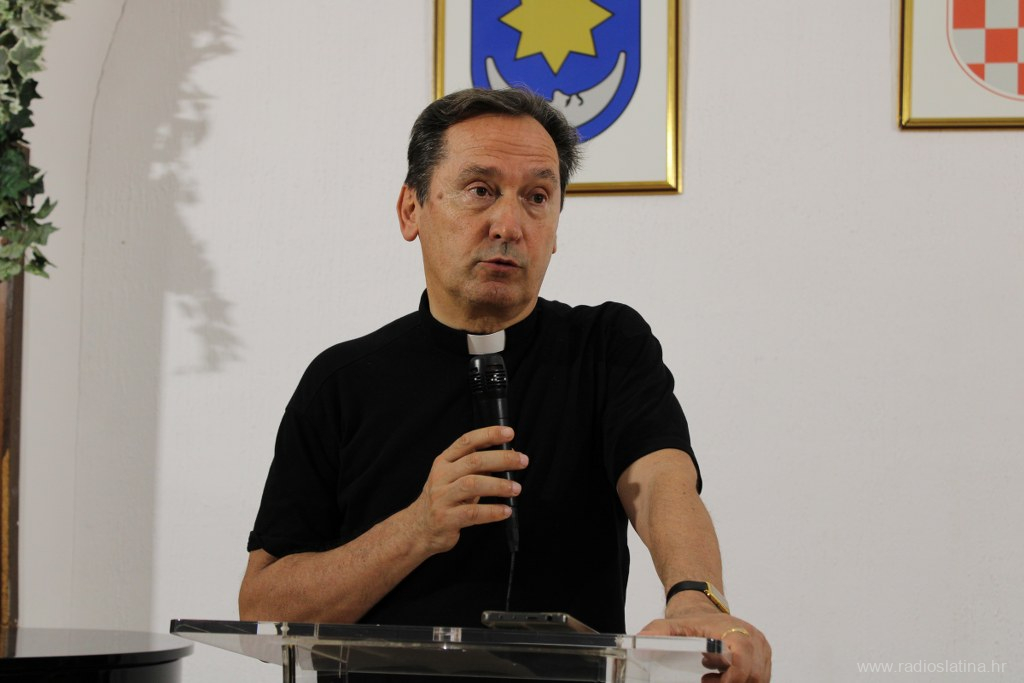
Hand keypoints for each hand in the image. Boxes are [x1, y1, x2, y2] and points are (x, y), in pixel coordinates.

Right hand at [407, 426, 526, 554]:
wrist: (419, 528)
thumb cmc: (443, 500)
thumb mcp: (454, 478)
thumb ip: (477, 467)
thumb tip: (508, 455)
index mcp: (444, 462)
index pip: (467, 441)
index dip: (489, 434)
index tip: (509, 433)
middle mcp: (441, 476)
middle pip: (474, 461)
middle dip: (502, 459)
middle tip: (522, 461)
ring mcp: (442, 497)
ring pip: (473, 484)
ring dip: (498, 485)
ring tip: (516, 488)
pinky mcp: (446, 518)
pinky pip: (473, 513)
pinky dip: (492, 511)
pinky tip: (505, 510)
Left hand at [639, 610, 770, 682]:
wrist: (704, 610)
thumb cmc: (690, 622)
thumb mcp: (671, 626)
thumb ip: (657, 633)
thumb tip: (640, 639)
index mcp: (732, 630)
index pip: (743, 658)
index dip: (732, 678)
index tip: (709, 682)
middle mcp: (752, 637)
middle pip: (754, 674)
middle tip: (707, 682)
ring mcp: (761, 645)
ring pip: (759, 677)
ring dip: (737, 682)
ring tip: (712, 678)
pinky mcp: (764, 653)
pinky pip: (760, 676)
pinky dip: (742, 680)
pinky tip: (721, 675)